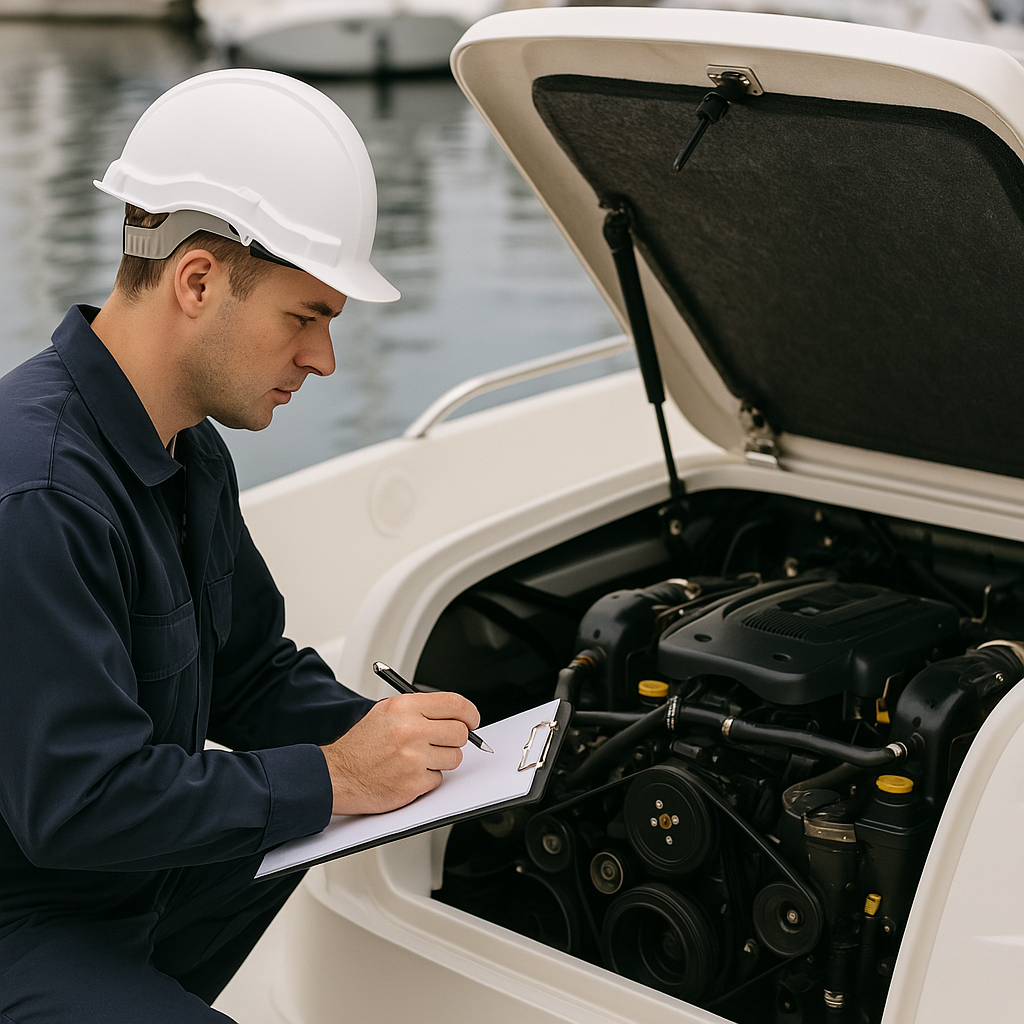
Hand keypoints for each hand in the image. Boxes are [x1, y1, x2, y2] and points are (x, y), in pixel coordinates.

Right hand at [319, 691, 480, 815]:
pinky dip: (427, 778)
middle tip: (442, 742)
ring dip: (442, 760)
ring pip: (454, 758)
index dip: (470, 713)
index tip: (472, 720)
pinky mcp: (413, 784)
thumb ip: (420, 710)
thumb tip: (453, 714)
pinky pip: (438, 779)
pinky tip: (408, 774)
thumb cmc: (360, 745)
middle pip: (460, 733)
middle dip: (455, 739)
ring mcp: (413, 759)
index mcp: (405, 708)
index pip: (455, 704)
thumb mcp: (386, 712)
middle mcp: (411, 731)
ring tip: (418, 759)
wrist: (336, 775)